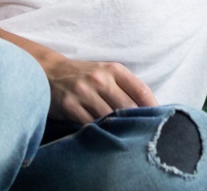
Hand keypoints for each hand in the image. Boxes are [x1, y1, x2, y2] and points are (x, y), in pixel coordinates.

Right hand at [43, 56, 157, 123]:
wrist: (48, 71)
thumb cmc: (84, 75)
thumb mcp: (105, 72)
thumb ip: (125, 87)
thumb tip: (149, 109)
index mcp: (114, 69)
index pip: (141, 90)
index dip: (153, 107)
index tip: (159, 119)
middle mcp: (100, 79)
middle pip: (127, 107)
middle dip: (135, 121)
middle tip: (140, 133)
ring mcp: (84, 92)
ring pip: (109, 118)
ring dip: (116, 129)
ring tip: (122, 136)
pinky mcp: (70, 106)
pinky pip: (90, 125)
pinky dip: (98, 131)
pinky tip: (101, 134)